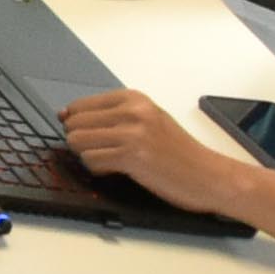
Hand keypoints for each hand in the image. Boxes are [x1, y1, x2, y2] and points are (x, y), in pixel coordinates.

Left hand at [59, 89, 267, 215]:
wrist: (209, 175)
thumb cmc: (178, 152)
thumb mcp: (147, 120)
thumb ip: (112, 115)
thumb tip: (65, 116)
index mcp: (134, 99)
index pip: (79, 106)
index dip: (77, 125)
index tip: (88, 136)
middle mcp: (132, 111)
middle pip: (74, 124)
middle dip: (81, 142)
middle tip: (104, 152)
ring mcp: (132, 133)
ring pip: (77, 142)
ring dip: (89, 157)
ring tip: (112, 161)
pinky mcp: (132, 156)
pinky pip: (91, 161)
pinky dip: (98, 169)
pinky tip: (118, 170)